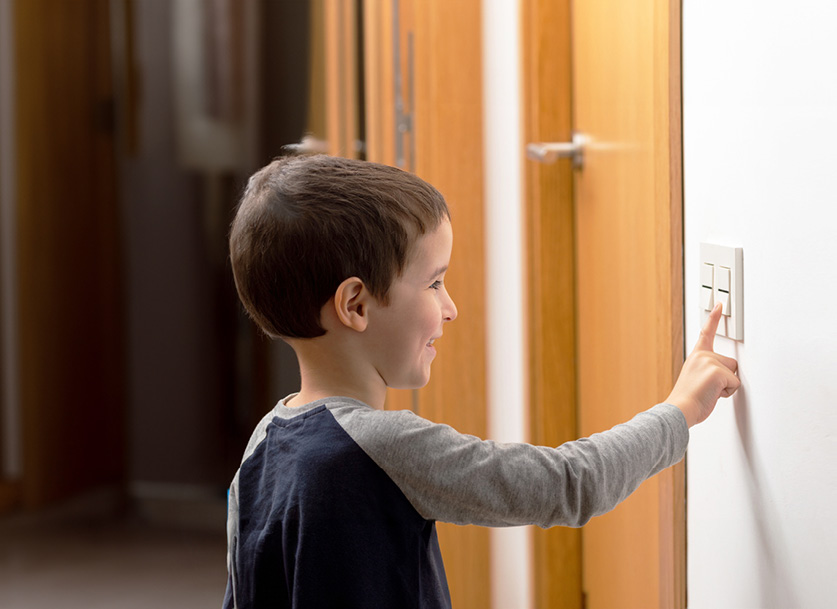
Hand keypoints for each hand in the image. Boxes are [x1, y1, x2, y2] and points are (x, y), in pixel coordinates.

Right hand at [665, 303, 739, 426]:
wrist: (680, 408)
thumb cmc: (687, 399)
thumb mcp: (696, 379)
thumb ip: (709, 370)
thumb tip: (725, 377)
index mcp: (696, 356)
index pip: (706, 332)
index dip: (714, 317)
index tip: (720, 304)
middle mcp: (703, 355)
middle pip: (731, 363)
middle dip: (726, 378)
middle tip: (708, 389)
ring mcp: (710, 362)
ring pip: (734, 373)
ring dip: (727, 386)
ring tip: (709, 392)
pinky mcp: (718, 372)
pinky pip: (735, 383)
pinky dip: (727, 392)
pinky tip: (712, 394)